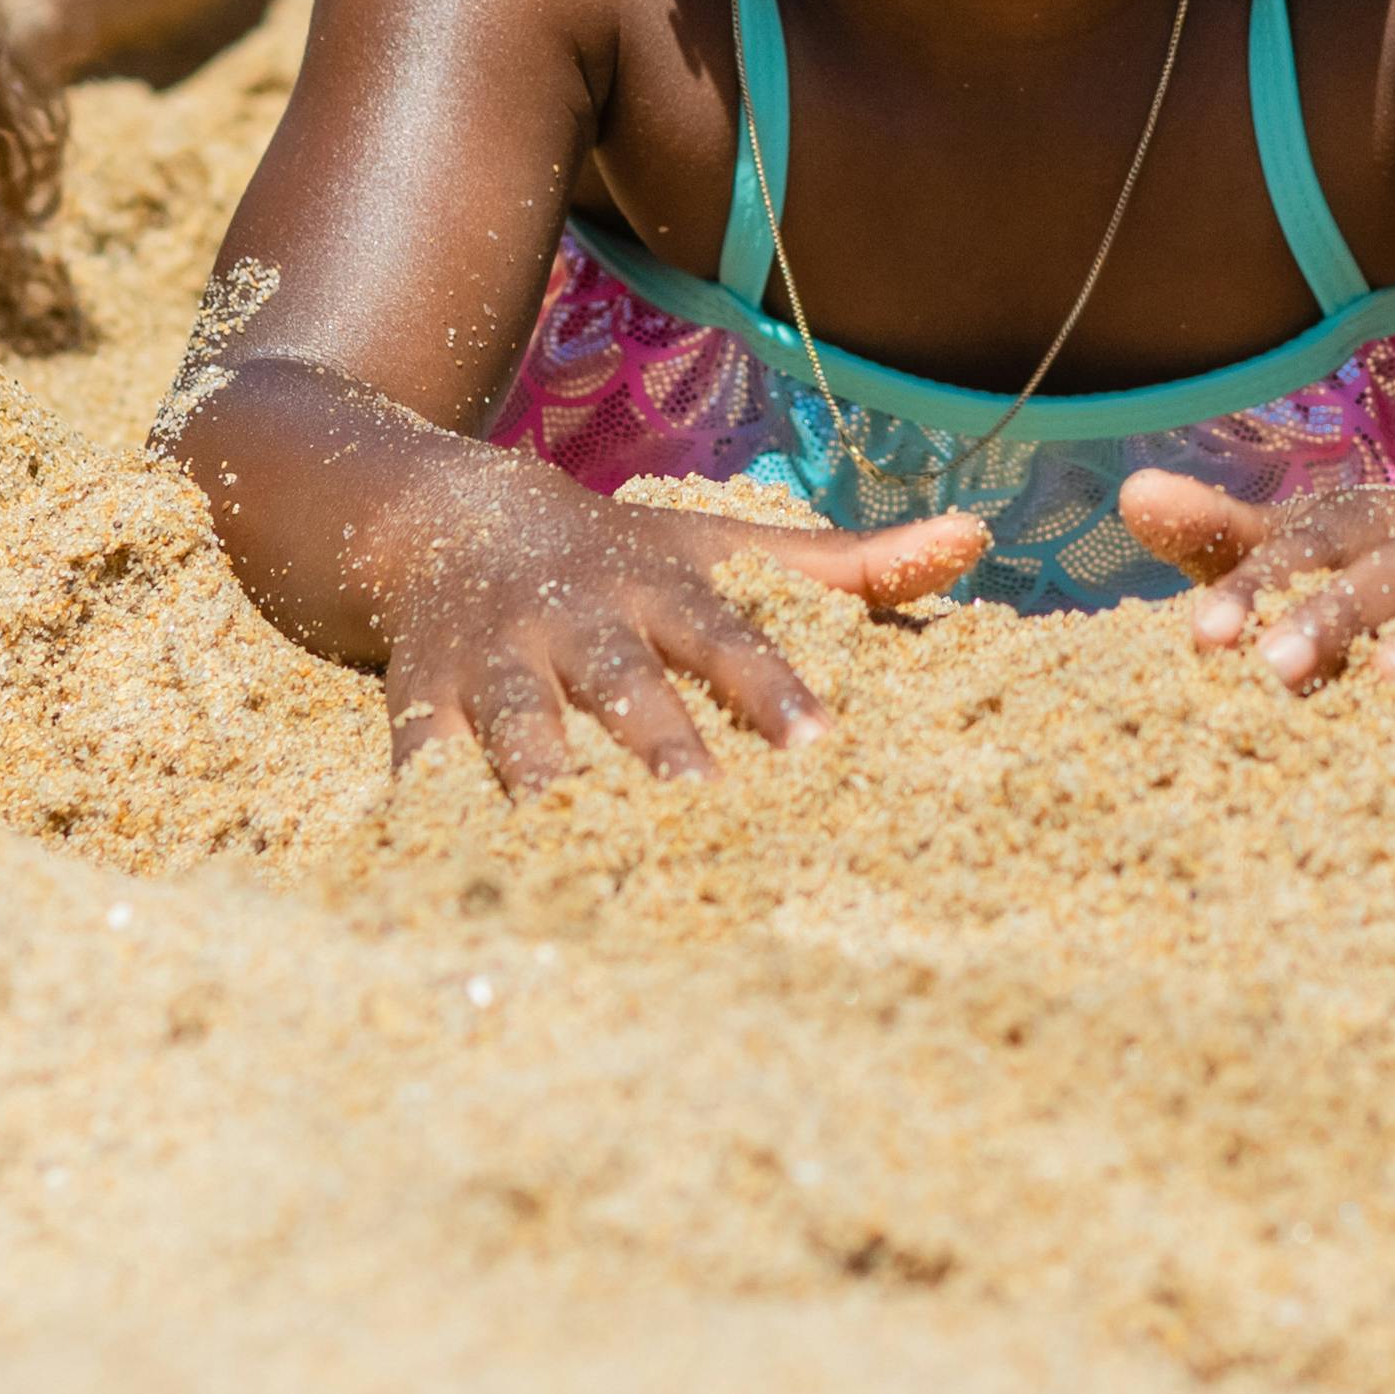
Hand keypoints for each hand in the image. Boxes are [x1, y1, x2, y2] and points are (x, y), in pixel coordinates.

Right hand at [371, 475, 983, 792]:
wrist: (443, 515)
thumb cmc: (617, 553)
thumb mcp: (721, 546)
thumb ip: (844, 563)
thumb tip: (974, 537)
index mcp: (657, 585)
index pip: (725, 636)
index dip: (771, 687)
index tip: (822, 745)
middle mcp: (574, 619)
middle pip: (621, 684)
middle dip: (658, 744)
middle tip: (703, 806)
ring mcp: (492, 662)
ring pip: (518, 729)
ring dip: (544, 785)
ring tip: (570, 852)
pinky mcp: (420, 704)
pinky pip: (424, 766)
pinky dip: (434, 821)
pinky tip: (456, 879)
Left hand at [1123, 468, 1394, 700]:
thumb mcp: (1325, 554)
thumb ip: (1233, 538)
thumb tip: (1131, 494)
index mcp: (1378, 529)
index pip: (1311, 539)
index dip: (1256, 578)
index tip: (1198, 636)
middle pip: (1390, 568)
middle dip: (1333, 613)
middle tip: (1275, 668)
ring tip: (1392, 678)